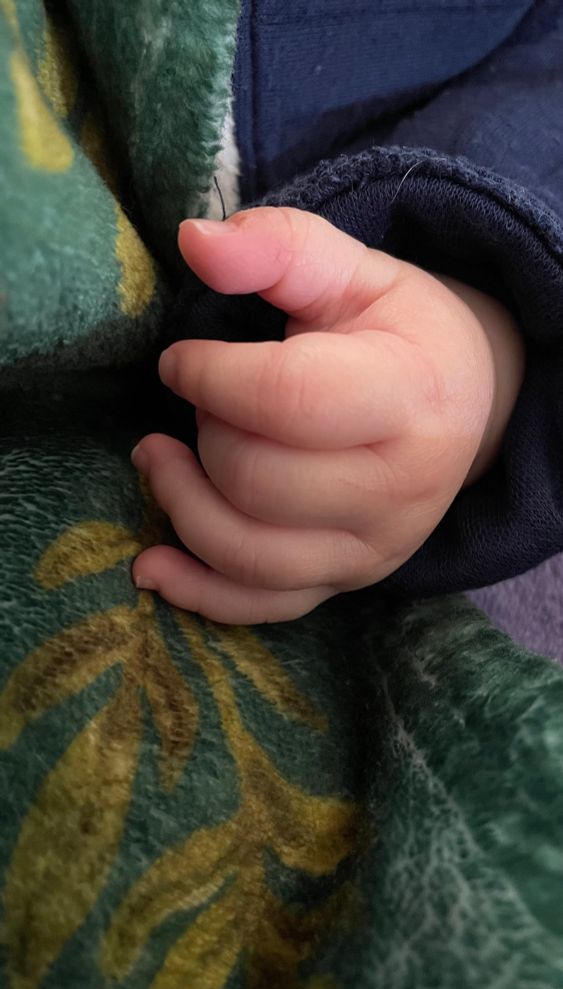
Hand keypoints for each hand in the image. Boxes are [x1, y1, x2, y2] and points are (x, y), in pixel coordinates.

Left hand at [131, 207, 524, 623]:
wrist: (461, 407)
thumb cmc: (400, 333)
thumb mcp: (353, 273)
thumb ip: (280, 247)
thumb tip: (193, 239)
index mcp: (408, 396)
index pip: (288, 400)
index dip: (210, 377)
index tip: (179, 358)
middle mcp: (399, 488)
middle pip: (257, 479)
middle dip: (203, 434)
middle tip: (197, 401)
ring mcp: (373, 548)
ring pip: (248, 553)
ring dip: (181, 504)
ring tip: (157, 457)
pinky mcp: (345, 581)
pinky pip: (262, 607)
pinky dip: (198, 592)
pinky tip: (153, 564)